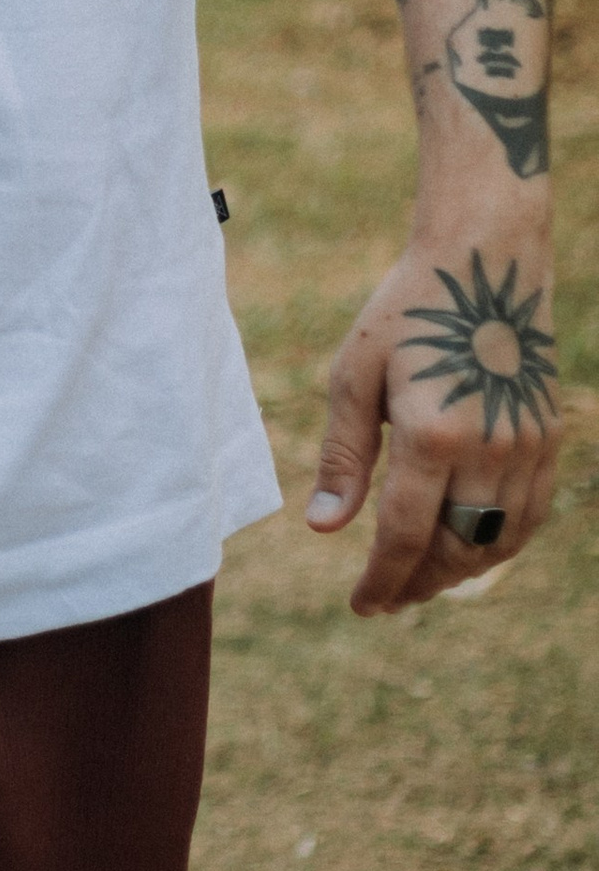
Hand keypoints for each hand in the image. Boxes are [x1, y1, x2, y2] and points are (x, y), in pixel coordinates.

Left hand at [307, 218, 563, 613]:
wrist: (485, 264)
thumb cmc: (407, 313)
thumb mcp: (356, 374)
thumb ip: (344, 456)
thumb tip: (324, 529)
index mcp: (433, 435)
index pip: (406, 537)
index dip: (382, 580)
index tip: (360, 605)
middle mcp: (489, 451)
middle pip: (455, 551)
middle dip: (418, 583)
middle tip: (386, 597)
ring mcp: (526, 447)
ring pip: (496, 543)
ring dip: (458, 572)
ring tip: (421, 579)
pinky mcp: (548, 438)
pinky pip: (530, 517)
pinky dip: (499, 545)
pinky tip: (470, 548)